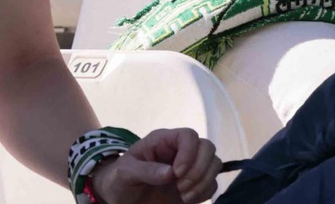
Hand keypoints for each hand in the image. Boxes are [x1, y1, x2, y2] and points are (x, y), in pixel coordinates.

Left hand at [89, 128, 221, 203]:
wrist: (121, 198)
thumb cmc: (120, 180)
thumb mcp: (126, 172)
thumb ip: (146, 170)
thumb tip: (170, 173)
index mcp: (163, 141)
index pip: (188, 135)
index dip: (189, 152)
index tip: (177, 173)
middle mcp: (180, 151)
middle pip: (207, 147)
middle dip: (199, 169)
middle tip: (181, 187)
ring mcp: (189, 167)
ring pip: (214, 163)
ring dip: (203, 181)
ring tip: (184, 195)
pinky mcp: (194, 185)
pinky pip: (212, 184)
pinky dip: (204, 192)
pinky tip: (187, 199)